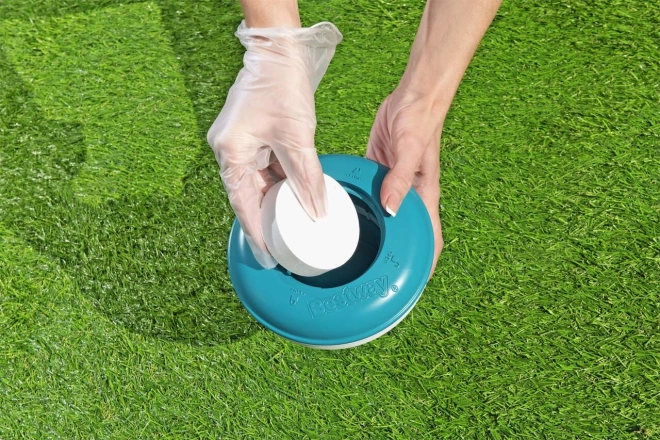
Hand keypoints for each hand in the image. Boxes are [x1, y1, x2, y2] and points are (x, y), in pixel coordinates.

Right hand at [207, 21, 341, 267]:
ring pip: (259, 183)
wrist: (278, 51)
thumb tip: (316, 211)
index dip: (256, 232)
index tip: (268, 256)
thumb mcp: (298, 138)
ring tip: (294, 225)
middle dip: (268, 219)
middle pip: (249, 196)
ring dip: (277, 201)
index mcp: (231, 152)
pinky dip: (280, 182)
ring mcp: (239, 144)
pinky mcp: (252, 137)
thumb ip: (306, 178)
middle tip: (286, 245)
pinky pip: (265, 168)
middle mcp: (229, 151)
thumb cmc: (281, 86)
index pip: (243, 204)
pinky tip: (296, 196)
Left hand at [367, 88, 444, 274]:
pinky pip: (368, 194)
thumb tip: (391, 209)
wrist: (412, 95)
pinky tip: (343, 216)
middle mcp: (409, 194)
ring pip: (383, 216)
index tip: (413, 287)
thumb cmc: (420, 120)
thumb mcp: (410, 150)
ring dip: (372, 233)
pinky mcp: (378, 171)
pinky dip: (359, 206)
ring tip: (351, 254)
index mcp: (423, 194)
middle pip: (405, 232)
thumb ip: (400, 179)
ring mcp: (392, 184)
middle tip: (372, 277)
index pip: (430, 237)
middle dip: (394, 255)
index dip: (425, 264)